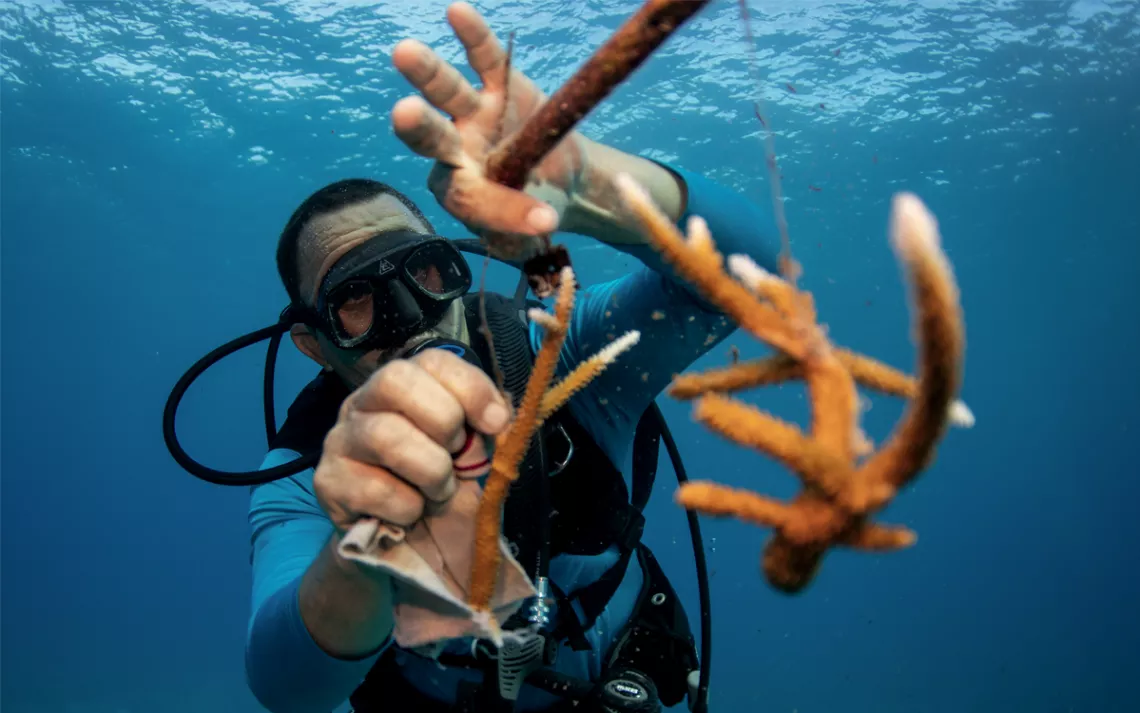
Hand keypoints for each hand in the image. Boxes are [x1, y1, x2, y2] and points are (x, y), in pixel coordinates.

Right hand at [314, 349, 510, 535]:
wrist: (401, 544)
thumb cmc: (437, 488)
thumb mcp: (471, 454)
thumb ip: (486, 429)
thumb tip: (500, 417)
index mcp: (404, 386)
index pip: (433, 361)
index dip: (471, 388)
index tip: (497, 424)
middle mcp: (364, 402)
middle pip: (396, 380)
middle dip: (443, 421)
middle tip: (457, 457)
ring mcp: (340, 438)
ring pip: (386, 435)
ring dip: (430, 471)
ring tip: (439, 491)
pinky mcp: (327, 481)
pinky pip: (375, 488)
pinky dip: (407, 508)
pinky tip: (409, 514)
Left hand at [390, 1, 584, 238]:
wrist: (557, 184)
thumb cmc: (532, 215)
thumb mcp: (526, 235)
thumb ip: (523, 227)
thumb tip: (544, 219)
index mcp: (458, 191)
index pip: (472, 197)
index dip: (507, 211)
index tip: (546, 220)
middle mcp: (458, 149)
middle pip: (432, 136)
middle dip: (418, 126)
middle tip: (403, 113)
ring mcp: (475, 114)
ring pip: (447, 91)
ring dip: (427, 71)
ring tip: (403, 52)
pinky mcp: (501, 86)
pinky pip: (484, 58)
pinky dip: (472, 36)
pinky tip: (457, 12)